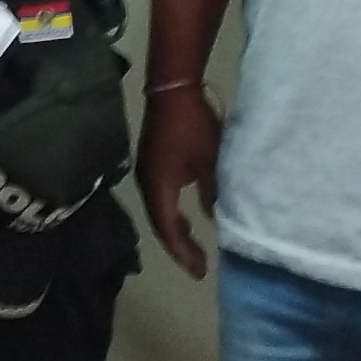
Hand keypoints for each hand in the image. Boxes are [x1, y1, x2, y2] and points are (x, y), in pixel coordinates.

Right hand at [137, 83, 220, 278]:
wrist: (173, 89)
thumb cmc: (193, 125)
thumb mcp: (210, 161)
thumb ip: (212, 191)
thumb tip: (214, 215)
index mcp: (158, 186)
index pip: (168, 229)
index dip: (183, 252)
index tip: (200, 271)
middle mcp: (147, 184)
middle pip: (160, 224)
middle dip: (178, 246)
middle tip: (197, 266)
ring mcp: (147, 172)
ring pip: (159, 212)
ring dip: (174, 230)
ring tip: (191, 246)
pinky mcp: (151, 163)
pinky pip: (161, 198)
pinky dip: (172, 213)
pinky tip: (185, 216)